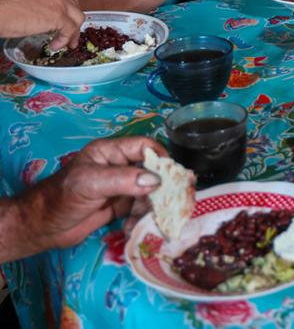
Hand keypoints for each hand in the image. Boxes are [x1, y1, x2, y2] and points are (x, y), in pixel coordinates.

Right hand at [0, 0, 83, 50]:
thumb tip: (42, 11)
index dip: (67, 8)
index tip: (65, 18)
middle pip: (74, 4)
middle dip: (73, 19)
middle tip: (68, 32)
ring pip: (77, 17)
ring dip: (72, 32)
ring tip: (64, 43)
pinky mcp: (58, 15)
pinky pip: (70, 30)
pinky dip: (65, 40)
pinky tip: (54, 45)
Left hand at [16, 137, 164, 256]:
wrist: (41, 228)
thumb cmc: (60, 199)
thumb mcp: (90, 184)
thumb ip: (122, 180)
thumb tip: (156, 181)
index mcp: (111, 152)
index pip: (145, 147)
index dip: (160, 159)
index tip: (171, 178)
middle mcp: (119, 166)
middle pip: (152, 171)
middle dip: (159, 189)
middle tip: (165, 205)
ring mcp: (121, 187)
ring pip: (149, 192)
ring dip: (149, 208)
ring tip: (141, 222)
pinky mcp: (120, 205)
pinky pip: (140, 209)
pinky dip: (140, 219)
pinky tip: (130, 229)